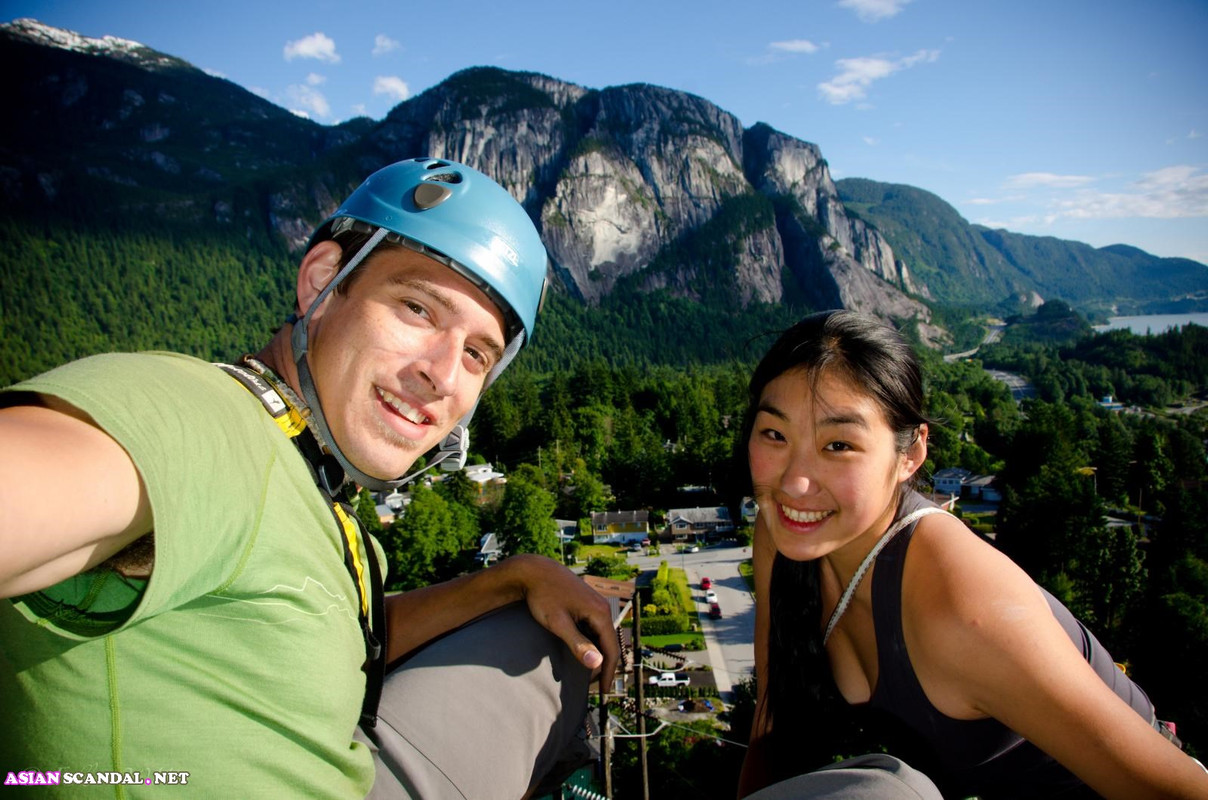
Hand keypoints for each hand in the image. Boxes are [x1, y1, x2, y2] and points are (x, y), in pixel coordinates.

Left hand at [511, 554, 619, 687]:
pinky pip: (594, 628)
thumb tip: (598, 664)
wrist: (533, 571)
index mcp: (600, 613)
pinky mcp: (587, 603)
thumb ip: (578, 644)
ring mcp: (595, 604)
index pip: (611, 650)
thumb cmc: (543, 596)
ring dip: (597, 654)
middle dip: (603, 666)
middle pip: (609, 643)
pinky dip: (591, 643)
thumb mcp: (558, 623)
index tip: (602, 693)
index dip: (607, 673)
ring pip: (602, 636)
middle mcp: (602, 608)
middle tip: (594, 687)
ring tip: (587, 674)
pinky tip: (582, 652)